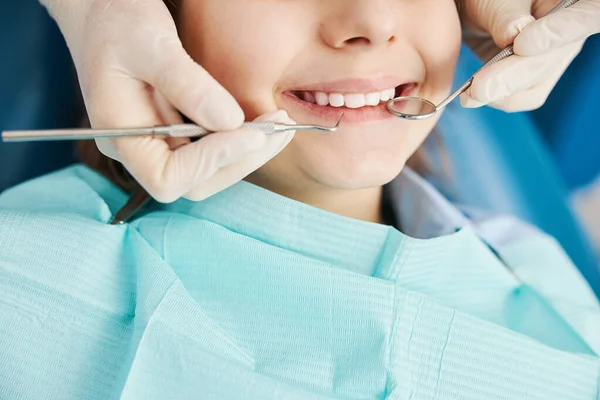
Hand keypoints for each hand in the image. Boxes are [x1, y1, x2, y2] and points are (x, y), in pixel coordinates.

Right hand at [39, 0, 292, 201]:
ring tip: (278, 122)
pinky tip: (263, 120)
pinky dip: (241, 139)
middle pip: (196, 182)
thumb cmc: (117, 20)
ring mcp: (160, 144)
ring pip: (211, 170)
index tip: (251, 133)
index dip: (213, 161)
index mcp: (121, 138)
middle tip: (279, 129)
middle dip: (242, 159)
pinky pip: (213, 148)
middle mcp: (140, 150)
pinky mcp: (178, 132)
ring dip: (249, 151)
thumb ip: (188, 85)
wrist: (104, 9)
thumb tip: (231, 122)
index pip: (168, 178)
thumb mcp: (151, 44)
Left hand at [459, 0, 599, 111]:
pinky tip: (475, 93)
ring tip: (469, 93)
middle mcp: (568, 35)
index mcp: (569, 6)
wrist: (474, 13)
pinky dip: (497, 98)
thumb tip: (517, 34)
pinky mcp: (533, 79)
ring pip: (534, 87)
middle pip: (549, 62)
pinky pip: (521, 97)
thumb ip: (506, 14)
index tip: (522, 44)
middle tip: (479, 88)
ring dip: (500, 93)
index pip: (587, 17)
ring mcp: (552, 60)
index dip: (559, 32)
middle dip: (511, 77)